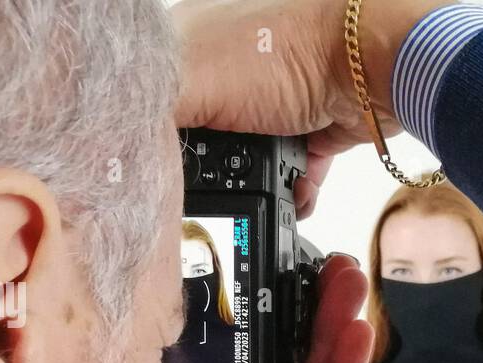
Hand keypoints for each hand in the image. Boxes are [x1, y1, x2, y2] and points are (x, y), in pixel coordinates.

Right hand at [171, 0, 443, 216]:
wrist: (372, 62)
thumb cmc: (286, 53)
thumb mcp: (193, 82)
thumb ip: (147, 117)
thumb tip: (110, 148)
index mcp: (185, 43)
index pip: (145, 99)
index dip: (145, 140)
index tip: (150, 175)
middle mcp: (226, 66)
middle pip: (196, 137)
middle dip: (204, 171)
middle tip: (206, 195)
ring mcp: (271, 96)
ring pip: (245, 158)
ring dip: (252, 186)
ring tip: (257, 200)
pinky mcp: (310, 123)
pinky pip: (292, 169)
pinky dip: (293, 189)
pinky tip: (294, 200)